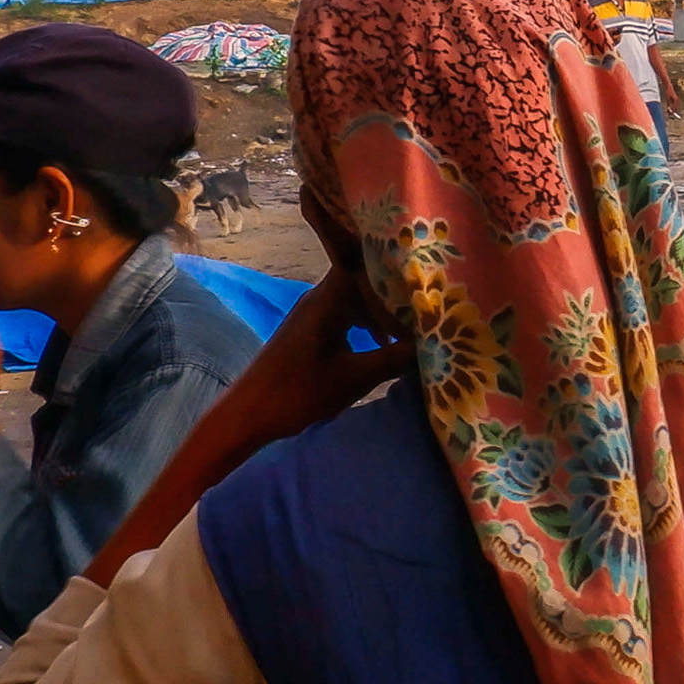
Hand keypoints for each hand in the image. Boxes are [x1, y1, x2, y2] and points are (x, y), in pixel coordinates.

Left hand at [82, 260, 405, 585]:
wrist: (246, 415)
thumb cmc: (296, 393)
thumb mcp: (353, 378)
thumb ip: (395, 358)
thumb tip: (436, 344)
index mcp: (331, 298)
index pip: (375, 268)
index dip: (405, 274)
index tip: (436, 286)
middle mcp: (323, 297)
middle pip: (371, 283)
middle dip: (402, 296)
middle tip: (437, 310)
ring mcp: (316, 314)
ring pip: (361, 302)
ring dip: (387, 315)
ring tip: (419, 329)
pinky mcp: (312, 332)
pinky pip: (350, 318)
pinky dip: (371, 328)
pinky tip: (389, 348)